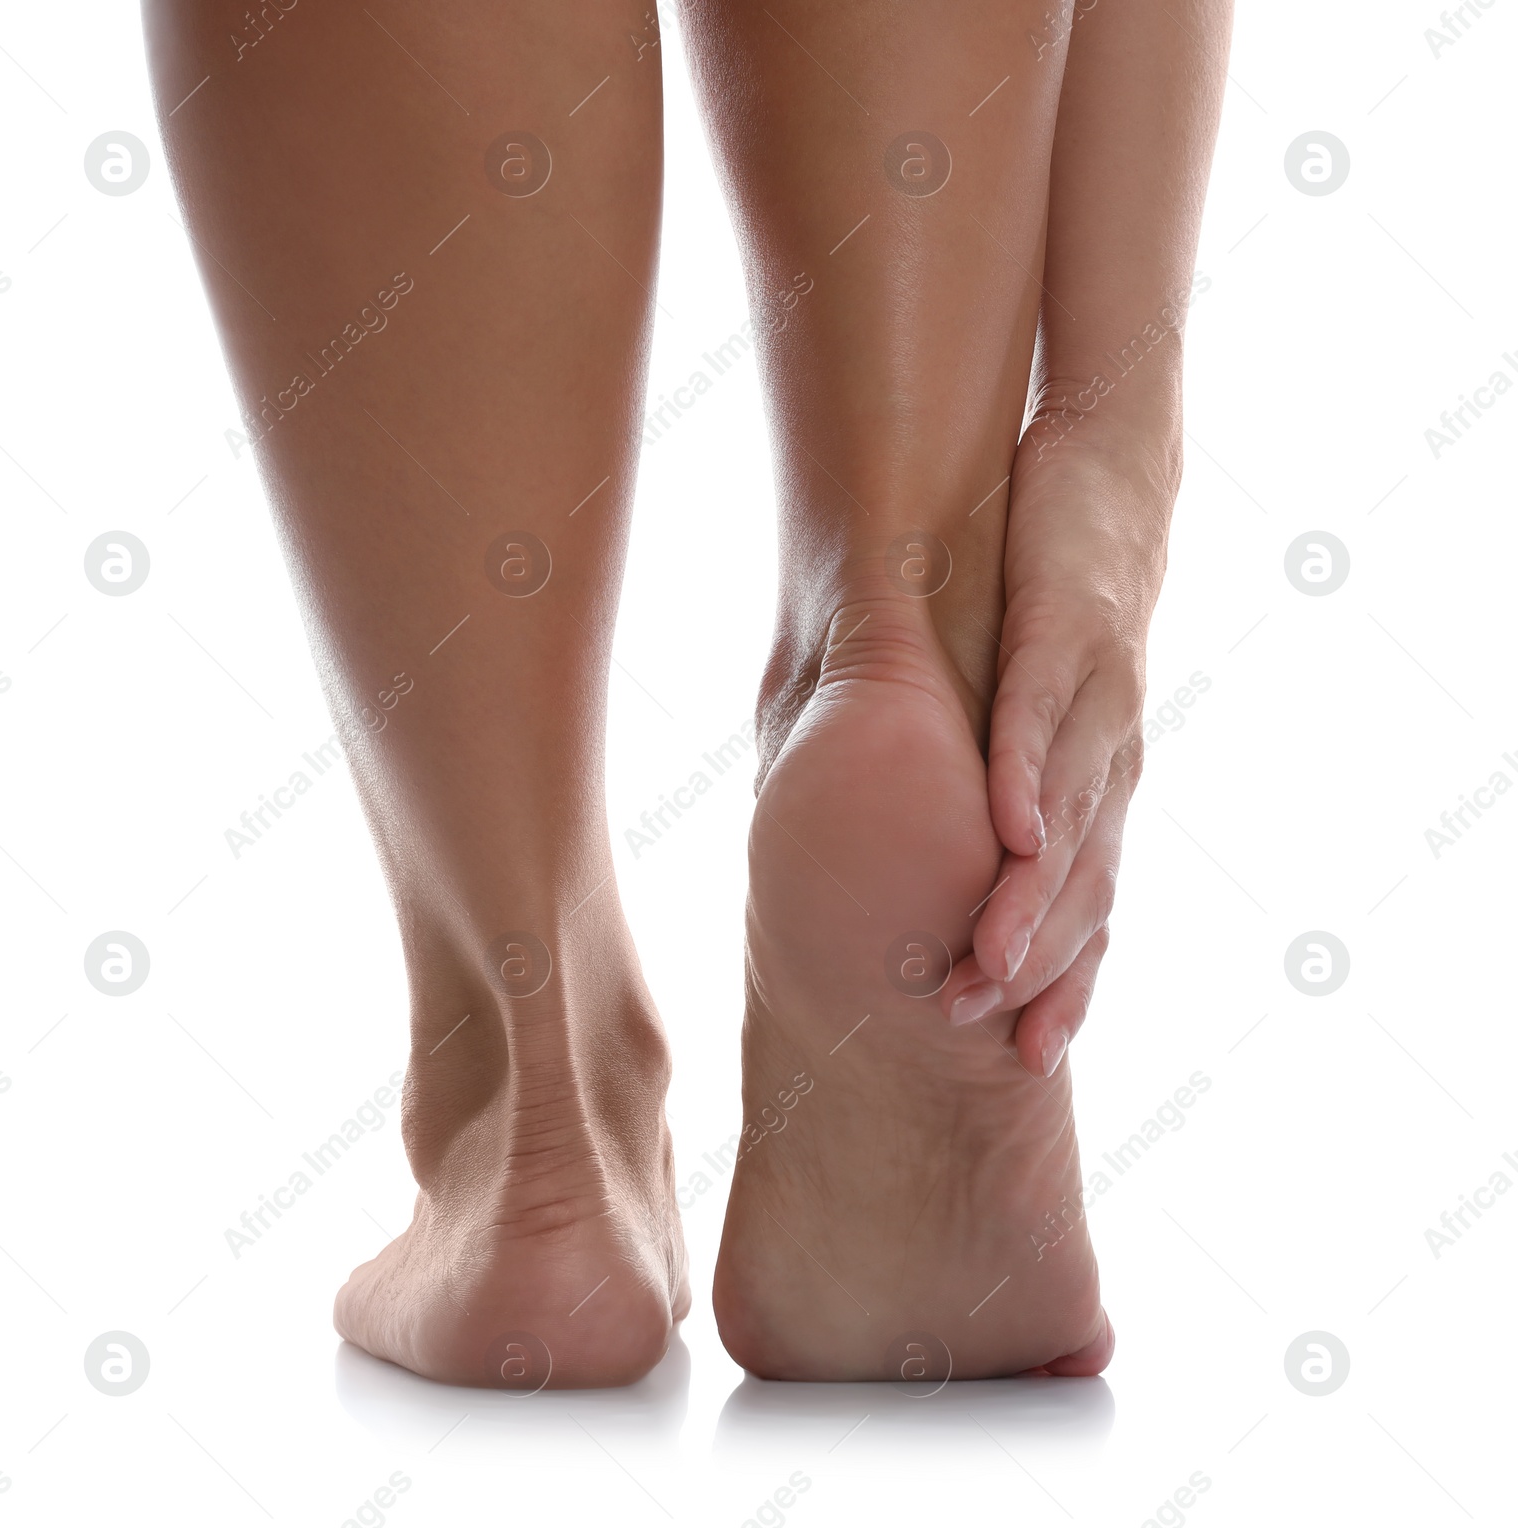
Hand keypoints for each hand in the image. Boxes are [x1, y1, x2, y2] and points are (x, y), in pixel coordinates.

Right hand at [940, 434, 1173, 1074]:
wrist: (1110, 488)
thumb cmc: (1046, 613)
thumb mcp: (1002, 715)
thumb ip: (962, 784)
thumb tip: (877, 840)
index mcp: (1096, 788)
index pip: (1090, 908)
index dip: (1066, 982)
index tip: (1026, 1058)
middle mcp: (1113, 758)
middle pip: (1083, 882)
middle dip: (1034, 962)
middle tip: (976, 1021)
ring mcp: (1100, 699)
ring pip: (1071, 816)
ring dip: (1032, 893)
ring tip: (987, 958)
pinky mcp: (1072, 634)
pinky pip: (1049, 714)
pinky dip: (1029, 773)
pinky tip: (1007, 825)